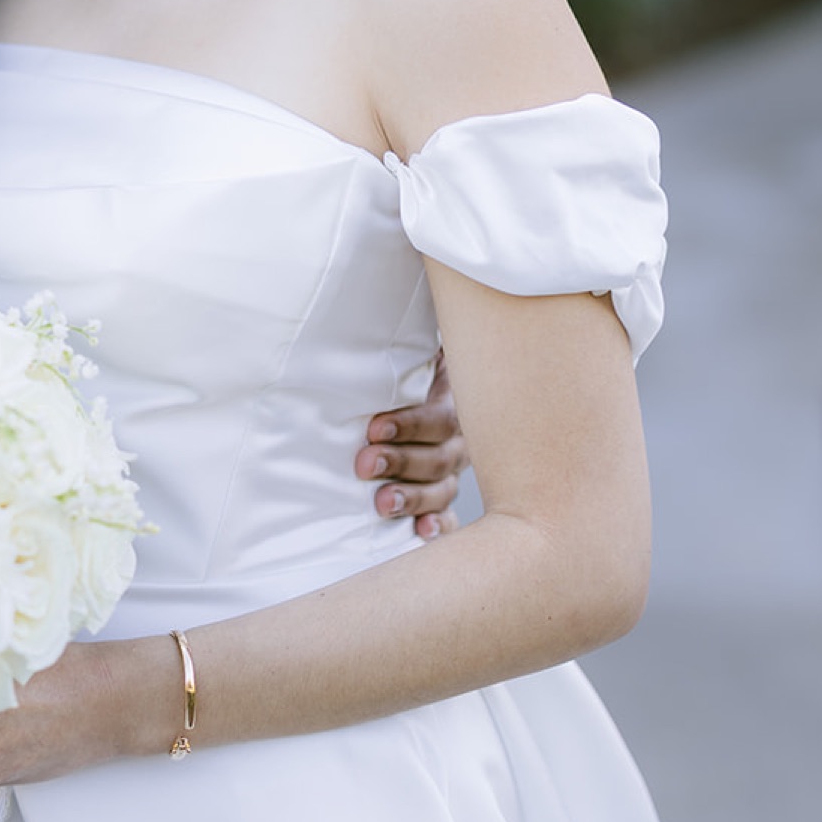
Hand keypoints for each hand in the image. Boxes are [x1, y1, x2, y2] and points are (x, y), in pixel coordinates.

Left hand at [354, 352, 467, 536]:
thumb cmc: (411, 369)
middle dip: (400, 462)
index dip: (408, 424)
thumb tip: (393, 286)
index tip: (373, 426)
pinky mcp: (441, 497)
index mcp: (453, 404)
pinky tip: (421, 535)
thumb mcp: (415, 350)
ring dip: (411, 498)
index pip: (437, 419)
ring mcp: (452, 472)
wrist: (449, 384)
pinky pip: (446, 519)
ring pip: (440, 491)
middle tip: (363, 464)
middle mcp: (458, 441)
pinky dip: (436, 528)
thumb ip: (405, 339)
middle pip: (438, 459)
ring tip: (379, 505)